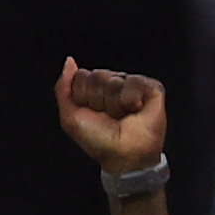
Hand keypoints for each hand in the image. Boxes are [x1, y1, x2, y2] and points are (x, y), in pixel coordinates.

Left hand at [59, 57, 170, 175]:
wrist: (122, 154)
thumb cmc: (98, 139)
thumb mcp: (70, 116)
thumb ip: (64, 88)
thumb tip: (69, 61)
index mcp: (94, 88)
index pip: (81, 76)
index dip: (82, 97)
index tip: (90, 113)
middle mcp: (113, 83)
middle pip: (96, 76)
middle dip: (97, 100)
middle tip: (107, 116)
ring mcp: (132, 84)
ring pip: (114, 80)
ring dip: (114, 104)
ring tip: (121, 115)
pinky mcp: (151, 88)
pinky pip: (134, 82)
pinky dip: (130, 100)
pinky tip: (135, 109)